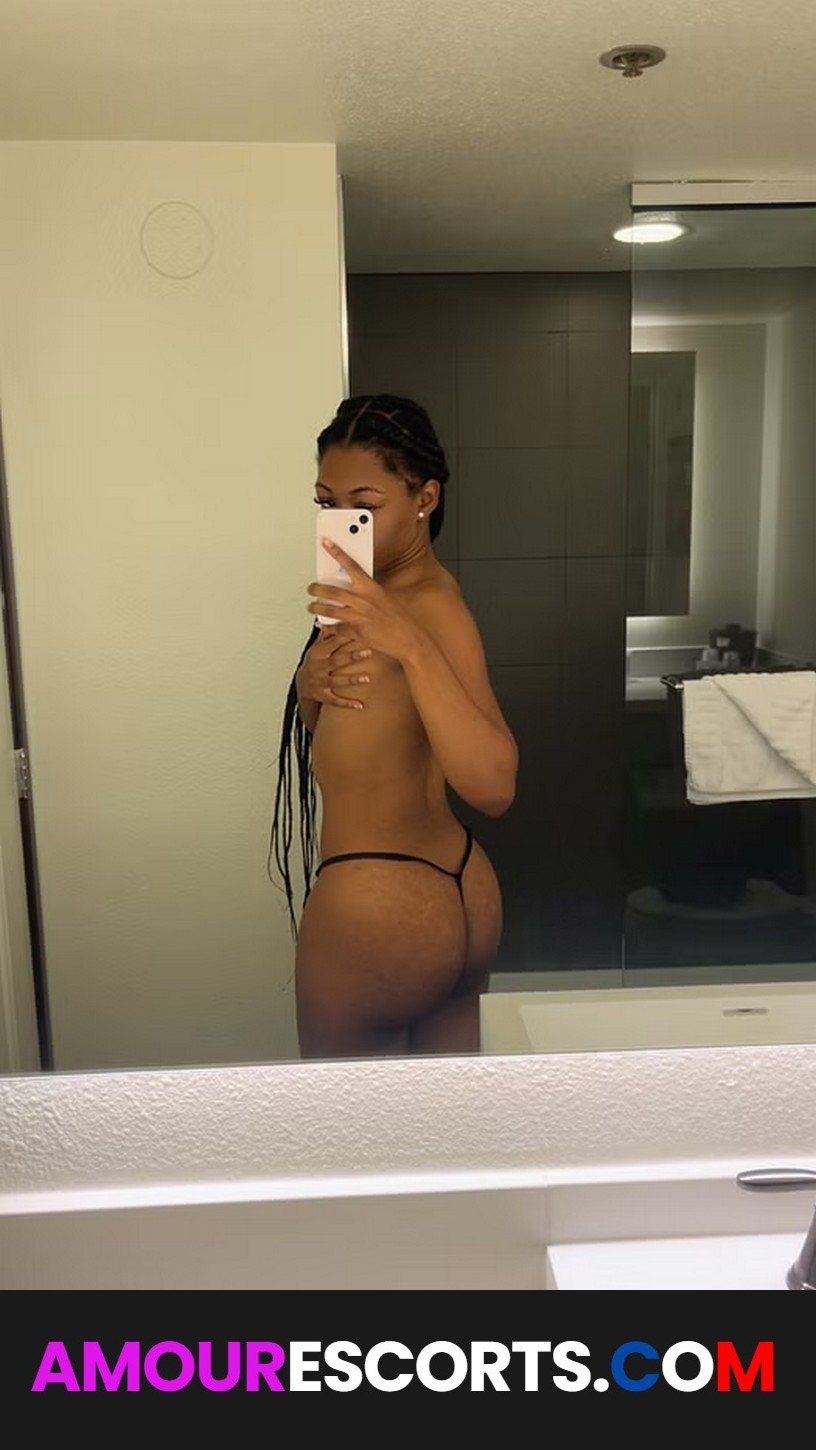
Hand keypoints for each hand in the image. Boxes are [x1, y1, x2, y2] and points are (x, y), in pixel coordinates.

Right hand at [297, 624, 372, 711]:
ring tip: (367, 678)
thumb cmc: (314, 662)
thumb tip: (335, 616)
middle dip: (351, 656)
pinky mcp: (323, 696)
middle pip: (335, 661)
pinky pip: (336, 701)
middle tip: (368, 651)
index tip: (359, 630)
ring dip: (352, 680)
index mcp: (317, 653)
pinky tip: (360, 704)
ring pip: (336, 681)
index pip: (332, 643)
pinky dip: (348, 703)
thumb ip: (328, 633)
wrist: (302, 684)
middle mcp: (318, 668)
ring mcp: (320, 683)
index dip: (345, 636)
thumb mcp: (318, 646)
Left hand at [307, 539, 422, 661]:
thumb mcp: (386, 597)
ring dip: (317, 608)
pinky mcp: (357, 633)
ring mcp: (359, 618)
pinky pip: (338, 629)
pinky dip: (329, 628)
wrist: (409, 639)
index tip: (326, 543)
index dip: (337, 552)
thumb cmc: (400, 619)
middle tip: (311, 587)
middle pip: (333, 591)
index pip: (351, 566)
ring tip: (311, 606)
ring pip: (330, 611)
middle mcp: (363, 602)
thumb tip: (355, 587)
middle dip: (317, 588)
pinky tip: (323, 626)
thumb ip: (369, 592)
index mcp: (372, 589)